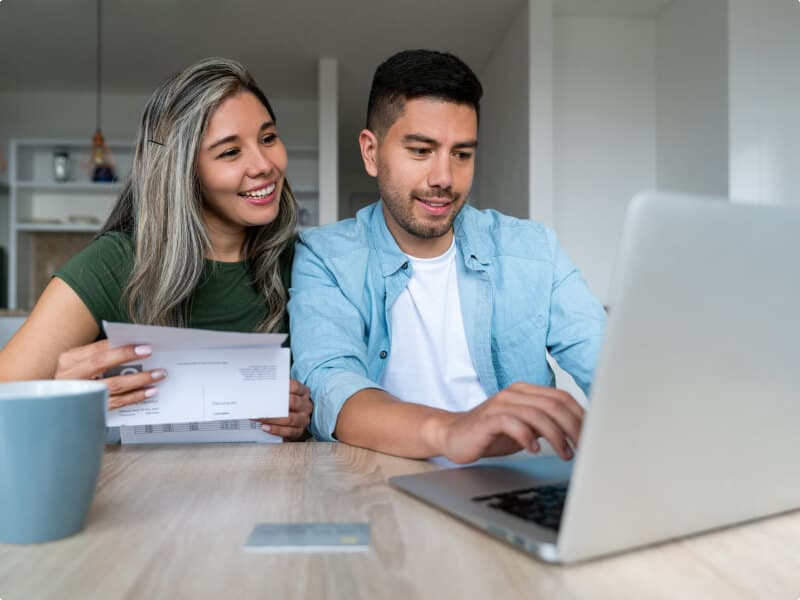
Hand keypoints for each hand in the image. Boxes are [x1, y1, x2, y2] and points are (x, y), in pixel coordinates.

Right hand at [54, 340, 165, 409]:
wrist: (60, 406)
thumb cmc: (77, 379)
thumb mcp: (82, 363)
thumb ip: (102, 354)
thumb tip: (134, 346)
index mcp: (70, 360)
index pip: (98, 349)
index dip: (121, 346)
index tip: (143, 345)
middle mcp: (72, 376)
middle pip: (101, 363)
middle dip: (127, 356)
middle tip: (150, 353)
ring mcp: (81, 394)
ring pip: (113, 385)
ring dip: (139, 379)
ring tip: (158, 374)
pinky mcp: (91, 410)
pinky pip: (117, 403)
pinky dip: (135, 397)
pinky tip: (150, 392)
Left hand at [252, 379, 311, 440]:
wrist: (296, 420)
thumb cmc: (287, 404)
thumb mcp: (286, 395)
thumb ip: (276, 391)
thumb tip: (259, 389)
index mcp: (304, 393)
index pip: (295, 386)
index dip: (284, 386)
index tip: (269, 387)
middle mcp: (306, 406)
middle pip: (293, 402)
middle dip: (275, 404)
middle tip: (260, 404)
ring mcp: (304, 419)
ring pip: (290, 419)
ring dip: (272, 419)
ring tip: (259, 418)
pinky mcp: (299, 431)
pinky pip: (288, 431)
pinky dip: (276, 430)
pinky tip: (265, 427)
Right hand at [433, 382, 583, 463]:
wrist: (453, 435)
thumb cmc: (490, 433)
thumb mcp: (525, 427)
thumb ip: (546, 425)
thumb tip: (578, 434)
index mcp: (526, 391)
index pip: (562, 397)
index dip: (580, 416)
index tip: (592, 435)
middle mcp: (515, 393)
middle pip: (554, 404)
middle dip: (574, 427)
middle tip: (583, 447)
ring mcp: (501, 404)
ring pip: (538, 414)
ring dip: (556, 436)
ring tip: (564, 454)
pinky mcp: (488, 418)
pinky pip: (513, 423)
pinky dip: (528, 437)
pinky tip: (534, 450)